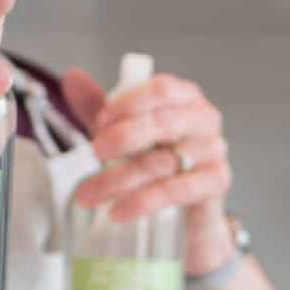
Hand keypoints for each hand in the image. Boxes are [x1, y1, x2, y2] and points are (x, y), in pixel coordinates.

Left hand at [61, 67, 234, 246]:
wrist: (185, 210)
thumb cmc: (156, 160)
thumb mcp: (124, 131)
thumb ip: (101, 107)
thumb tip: (72, 77)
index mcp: (184, 96)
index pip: (161, 89)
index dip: (128, 104)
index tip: (99, 122)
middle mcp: (204, 119)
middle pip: (163, 123)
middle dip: (123, 138)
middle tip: (95, 153)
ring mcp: (214, 150)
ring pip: (163, 162)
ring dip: (119, 179)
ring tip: (87, 194)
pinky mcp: (216, 182)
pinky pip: (177, 191)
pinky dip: (143, 202)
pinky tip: (118, 212)